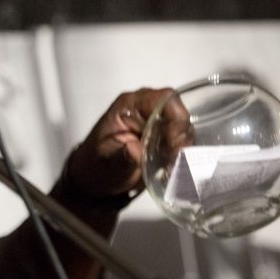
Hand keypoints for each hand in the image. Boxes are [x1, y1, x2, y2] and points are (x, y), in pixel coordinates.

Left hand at [62, 87, 188, 201]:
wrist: (95, 179)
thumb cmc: (97, 165)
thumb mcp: (107, 163)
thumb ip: (122, 156)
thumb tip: (135, 149)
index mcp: (129, 105)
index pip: (164, 99)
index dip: (175, 118)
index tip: (173, 143)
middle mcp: (146, 109)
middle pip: (179, 112)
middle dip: (181, 136)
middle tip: (174, 158)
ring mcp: (156, 123)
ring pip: (184, 127)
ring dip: (183, 147)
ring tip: (170, 164)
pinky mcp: (163, 138)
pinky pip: (182, 141)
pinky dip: (181, 154)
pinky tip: (172, 166)